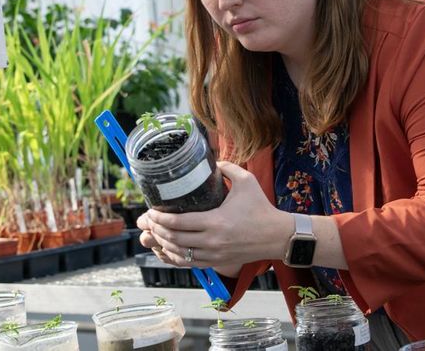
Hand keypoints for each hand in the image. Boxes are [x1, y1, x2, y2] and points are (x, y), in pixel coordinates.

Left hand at [140, 161, 294, 267]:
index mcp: (216, 221)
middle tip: (147, 221)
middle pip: (174, 239)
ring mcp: (214, 255)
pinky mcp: (217, 263)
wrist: (277, 236)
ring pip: (179, 253)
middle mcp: (212, 241)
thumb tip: (211, 160)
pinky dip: (174, 257)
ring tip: (154, 233)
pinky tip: (168, 249)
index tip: (151, 211)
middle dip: (156, 230)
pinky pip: (189, 264)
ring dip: (163, 244)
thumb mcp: (246, 181)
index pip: (179, 222)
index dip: (160, 218)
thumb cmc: (261, 208)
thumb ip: (227, 168)